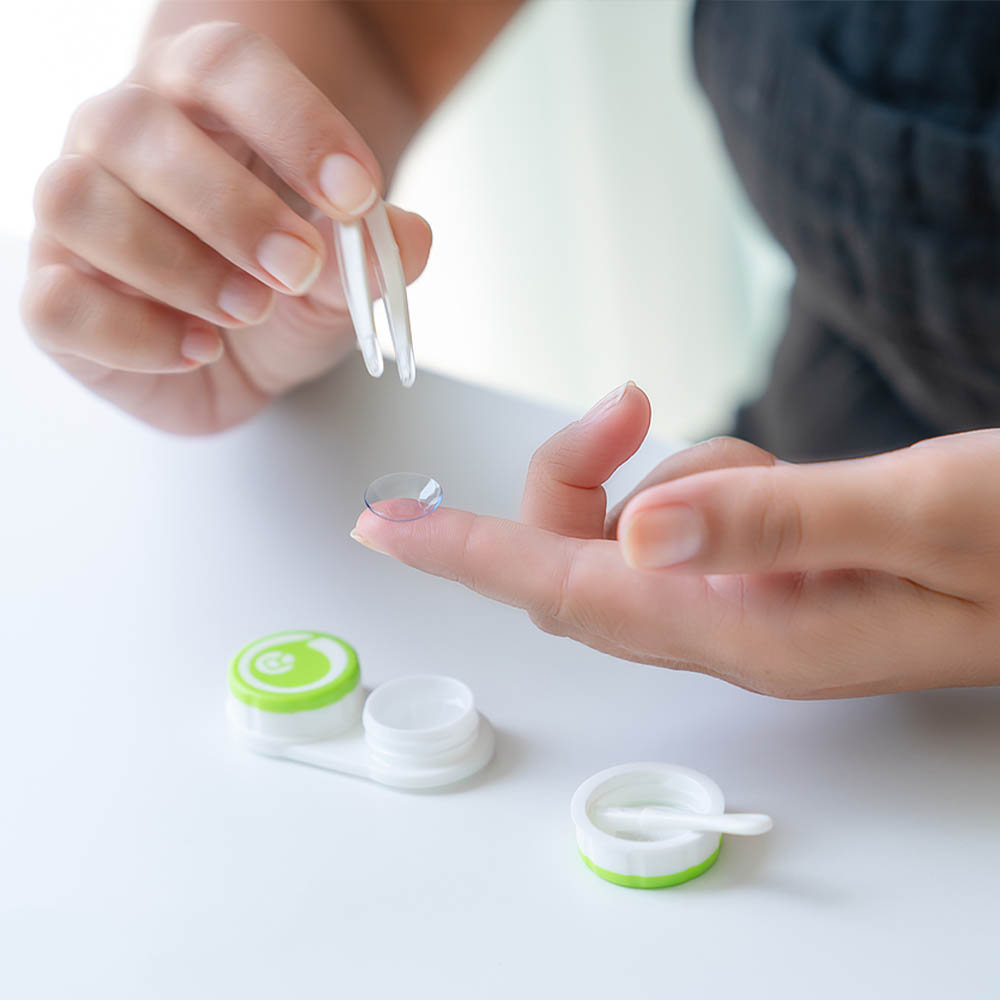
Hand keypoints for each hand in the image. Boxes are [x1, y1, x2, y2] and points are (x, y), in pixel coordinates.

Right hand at [21, 22, 430, 432]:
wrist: (244, 358)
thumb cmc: (284, 293)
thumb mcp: (343, 275)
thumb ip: (370, 254)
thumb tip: (405, 238)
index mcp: (198, 106)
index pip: (224, 65)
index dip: (294, 122)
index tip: (358, 193)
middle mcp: (122, 145)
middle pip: (133, 125)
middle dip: (229, 205)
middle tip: (299, 268)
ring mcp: (78, 221)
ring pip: (74, 201)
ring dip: (175, 263)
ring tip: (249, 310)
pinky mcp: (57, 300)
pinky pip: (55, 304)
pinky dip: (132, 333)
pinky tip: (199, 348)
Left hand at [351, 383, 999, 697]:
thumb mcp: (919, 513)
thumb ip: (778, 521)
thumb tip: (642, 528)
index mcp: (749, 630)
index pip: (566, 588)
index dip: (466, 555)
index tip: (381, 529)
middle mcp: (733, 632)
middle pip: (579, 563)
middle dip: (570, 479)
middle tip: (624, 402)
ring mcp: (751, 610)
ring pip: (636, 534)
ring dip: (662, 475)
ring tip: (780, 466)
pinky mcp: (771, 578)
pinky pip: (690, 523)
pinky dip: (705, 481)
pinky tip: (782, 482)